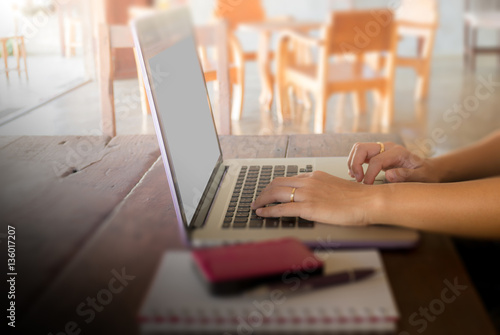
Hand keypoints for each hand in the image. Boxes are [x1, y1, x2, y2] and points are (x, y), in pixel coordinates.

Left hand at [251, 171, 376, 225]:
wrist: (368, 201)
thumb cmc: (357, 198)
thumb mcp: (335, 187)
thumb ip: (322, 190)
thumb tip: (315, 198)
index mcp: (314, 176)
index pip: (288, 178)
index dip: (274, 185)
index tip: (268, 191)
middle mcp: (308, 182)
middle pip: (277, 183)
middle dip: (264, 191)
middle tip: (257, 199)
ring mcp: (308, 194)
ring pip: (276, 193)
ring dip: (262, 200)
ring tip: (255, 206)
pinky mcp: (309, 208)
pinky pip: (282, 208)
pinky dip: (269, 211)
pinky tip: (262, 213)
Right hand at [347, 142, 437, 183]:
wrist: (428, 168)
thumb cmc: (426, 173)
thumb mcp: (422, 176)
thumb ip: (406, 175)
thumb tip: (388, 175)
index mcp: (398, 152)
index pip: (376, 160)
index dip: (369, 174)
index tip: (368, 185)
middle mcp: (387, 147)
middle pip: (362, 148)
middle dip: (355, 164)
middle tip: (358, 179)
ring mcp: (381, 149)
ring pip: (358, 149)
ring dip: (353, 163)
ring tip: (356, 177)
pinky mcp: (377, 153)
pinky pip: (360, 154)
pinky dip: (355, 163)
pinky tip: (357, 174)